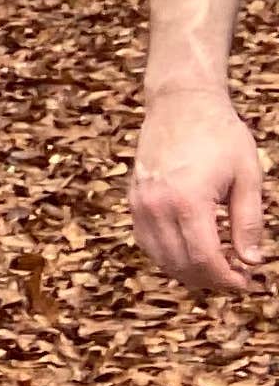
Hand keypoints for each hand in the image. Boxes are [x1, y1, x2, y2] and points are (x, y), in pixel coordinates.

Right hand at [132, 85, 268, 293]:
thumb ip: (249, 221)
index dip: (227, 279)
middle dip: (210, 280)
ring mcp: (141, 204)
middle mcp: (158, 206)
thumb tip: (252, 260)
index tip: (246, 283)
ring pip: (161, 258)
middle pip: (181, 265)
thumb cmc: (219, 133)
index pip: (205, 259)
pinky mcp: (134, 201)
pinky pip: (148, 242)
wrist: (181, 102)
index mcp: (188, 200)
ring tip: (215, 269)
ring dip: (188, 272)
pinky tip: (190, 253)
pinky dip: (169, 256)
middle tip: (235, 280)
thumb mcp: (247, 175)